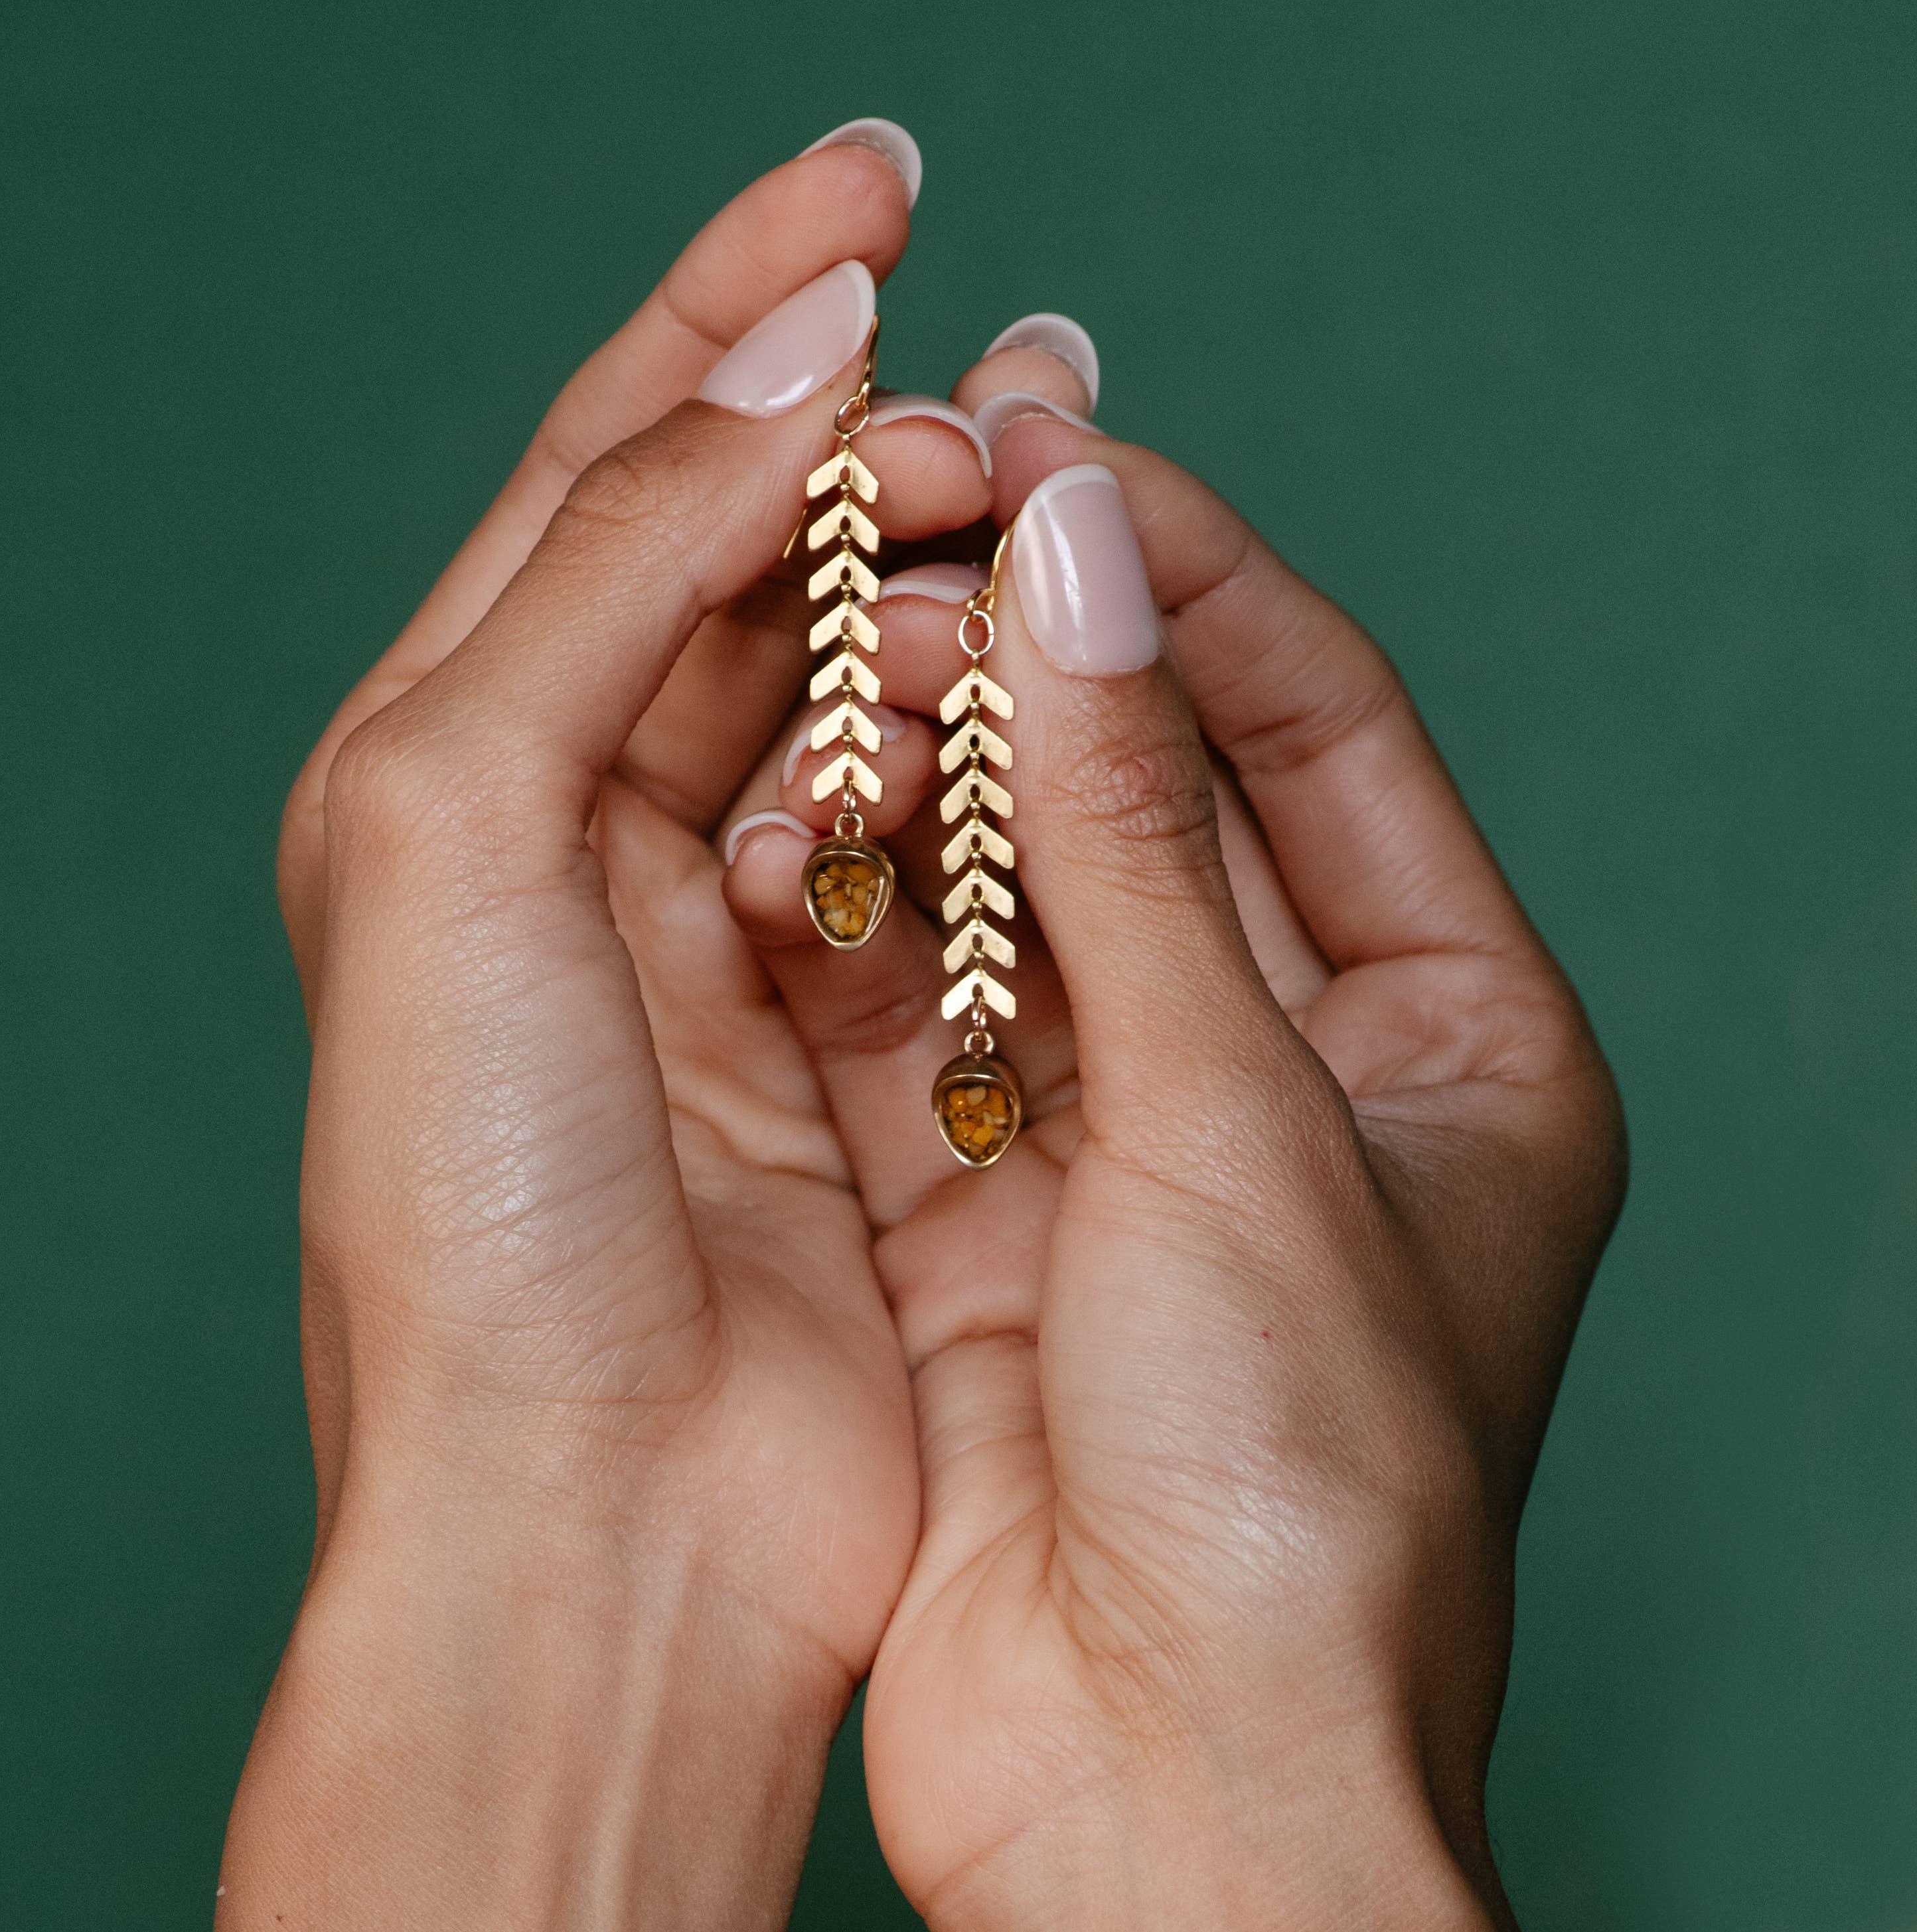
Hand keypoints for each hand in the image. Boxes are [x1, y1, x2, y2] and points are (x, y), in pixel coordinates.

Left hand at [221, 135, 992, 1927]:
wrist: (601, 1521)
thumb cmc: (483, 1207)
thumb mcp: (458, 824)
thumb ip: (603, 571)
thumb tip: (783, 365)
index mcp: (450, 764)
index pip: (601, 466)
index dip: (734, 306)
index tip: (885, 188)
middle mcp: (584, 831)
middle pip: (740, 558)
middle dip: (869, 444)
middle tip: (1014, 382)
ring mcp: (738, 929)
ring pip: (863, 688)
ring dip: (943, 601)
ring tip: (1028, 538)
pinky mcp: (863, 1029)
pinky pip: (949, 832)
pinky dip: (993, 756)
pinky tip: (1030, 720)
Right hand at [719, 364, 1624, 1927]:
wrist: (1168, 1794)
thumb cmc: (1289, 1487)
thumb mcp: (1231, 1112)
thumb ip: (1133, 829)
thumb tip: (1081, 548)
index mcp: (1454, 1037)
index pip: (1319, 719)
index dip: (1186, 571)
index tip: (1048, 447)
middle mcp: (1298, 1071)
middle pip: (1161, 793)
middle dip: (1041, 661)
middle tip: (908, 522)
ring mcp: (1135, 1137)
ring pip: (1019, 892)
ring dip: (933, 777)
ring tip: (839, 648)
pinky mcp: (994, 1212)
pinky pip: (919, 1011)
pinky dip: (857, 918)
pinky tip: (787, 826)